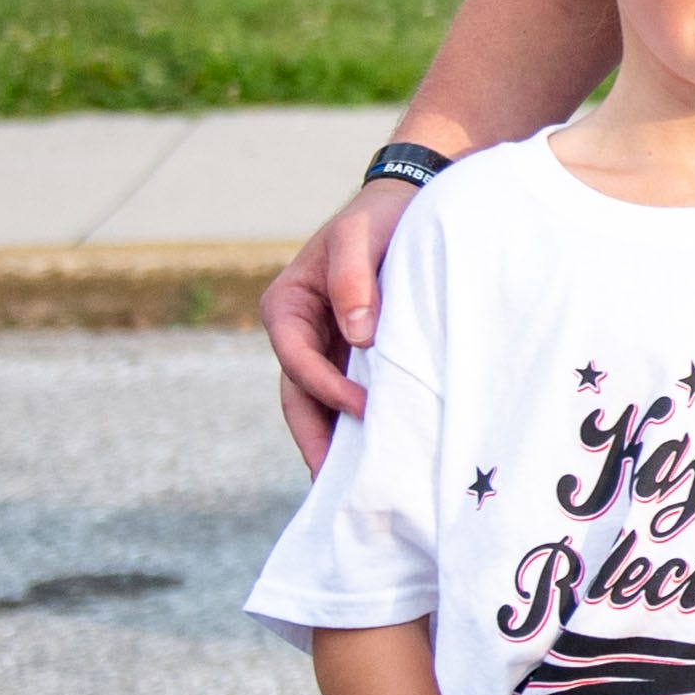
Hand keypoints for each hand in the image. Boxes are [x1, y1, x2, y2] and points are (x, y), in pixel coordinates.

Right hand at [262, 176, 417, 469]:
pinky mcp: (356, 356)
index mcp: (287, 307)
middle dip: (316, 441)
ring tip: (357, 489)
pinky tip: (381, 455)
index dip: (326, 387)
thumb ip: (353, 279)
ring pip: (322, 405)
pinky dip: (358, 425)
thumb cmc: (378, 217)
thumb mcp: (359, 236)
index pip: (297, 361)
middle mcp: (300, 334)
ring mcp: (326, 348)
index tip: (363, 408)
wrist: (408, 204)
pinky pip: (350, 395)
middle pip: (299, 398)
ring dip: (336, 442)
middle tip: (336, 488)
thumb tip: (358, 335)